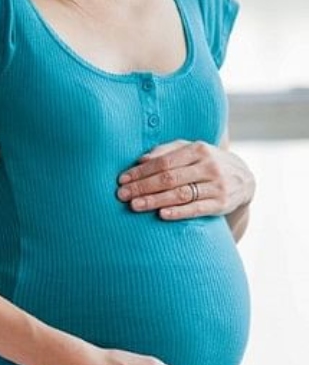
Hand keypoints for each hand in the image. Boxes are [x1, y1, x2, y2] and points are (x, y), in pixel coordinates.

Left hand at [117, 140, 254, 220]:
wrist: (244, 179)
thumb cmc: (206, 163)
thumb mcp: (190, 150)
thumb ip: (166, 151)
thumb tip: (140, 160)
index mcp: (198, 149)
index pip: (163, 162)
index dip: (141, 172)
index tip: (122, 180)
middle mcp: (209, 166)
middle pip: (169, 178)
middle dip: (142, 187)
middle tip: (122, 195)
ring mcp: (217, 185)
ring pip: (180, 194)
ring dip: (155, 200)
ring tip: (135, 205)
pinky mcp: (222, 203)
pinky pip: (196, 209)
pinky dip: (178, 212)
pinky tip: (161, 215)